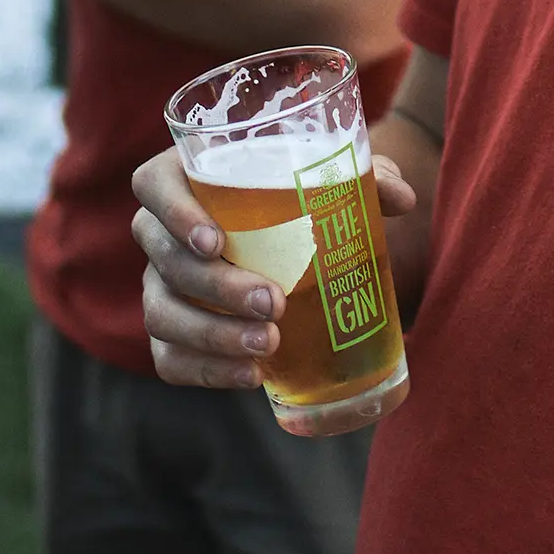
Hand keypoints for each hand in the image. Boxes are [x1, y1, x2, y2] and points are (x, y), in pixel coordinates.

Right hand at [132, 145, 417, 390]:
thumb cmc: (300, 193)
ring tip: (267, 347)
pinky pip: (169, 358)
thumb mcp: (331, 177)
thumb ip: (366, 178)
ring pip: (162, 313)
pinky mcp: (170, 331)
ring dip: (212, 335)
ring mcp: (160, 283)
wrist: (288, 238)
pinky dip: (206, 371)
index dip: (174, 213)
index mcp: (187, 175)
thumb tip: (401, 199)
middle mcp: (162, 230)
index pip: (152, 185)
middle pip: (164, 259)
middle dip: (216, 287)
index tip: (217, 242)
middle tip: (273, 303)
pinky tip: (251, 377)